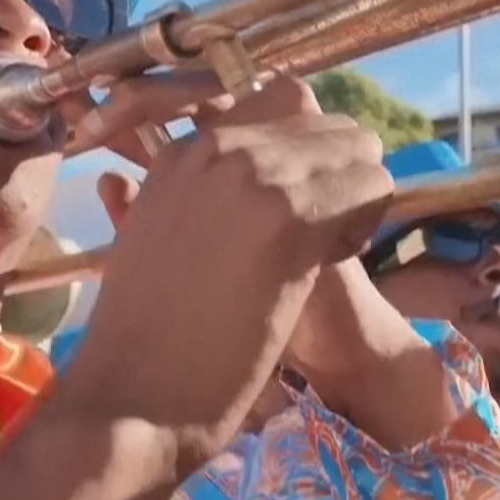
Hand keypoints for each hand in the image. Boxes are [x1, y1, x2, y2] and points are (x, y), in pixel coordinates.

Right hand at [58, 76, 392, 468]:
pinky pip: (370, 187)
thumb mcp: (148, 239)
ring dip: (356, 195)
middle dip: (338, 170)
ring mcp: (253, 176)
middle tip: (320, 231)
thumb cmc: (141, 339)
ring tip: (325, 250)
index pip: (282, 99)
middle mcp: (218, 147)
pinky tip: (332, 265)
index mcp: (184, 151)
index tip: (293, 203)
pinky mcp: (288, 219)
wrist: (130, 400)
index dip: (306, 149)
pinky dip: (366, 223)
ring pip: (357, 149)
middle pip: (326, 118)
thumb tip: (151, 179)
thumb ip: (172, 198)